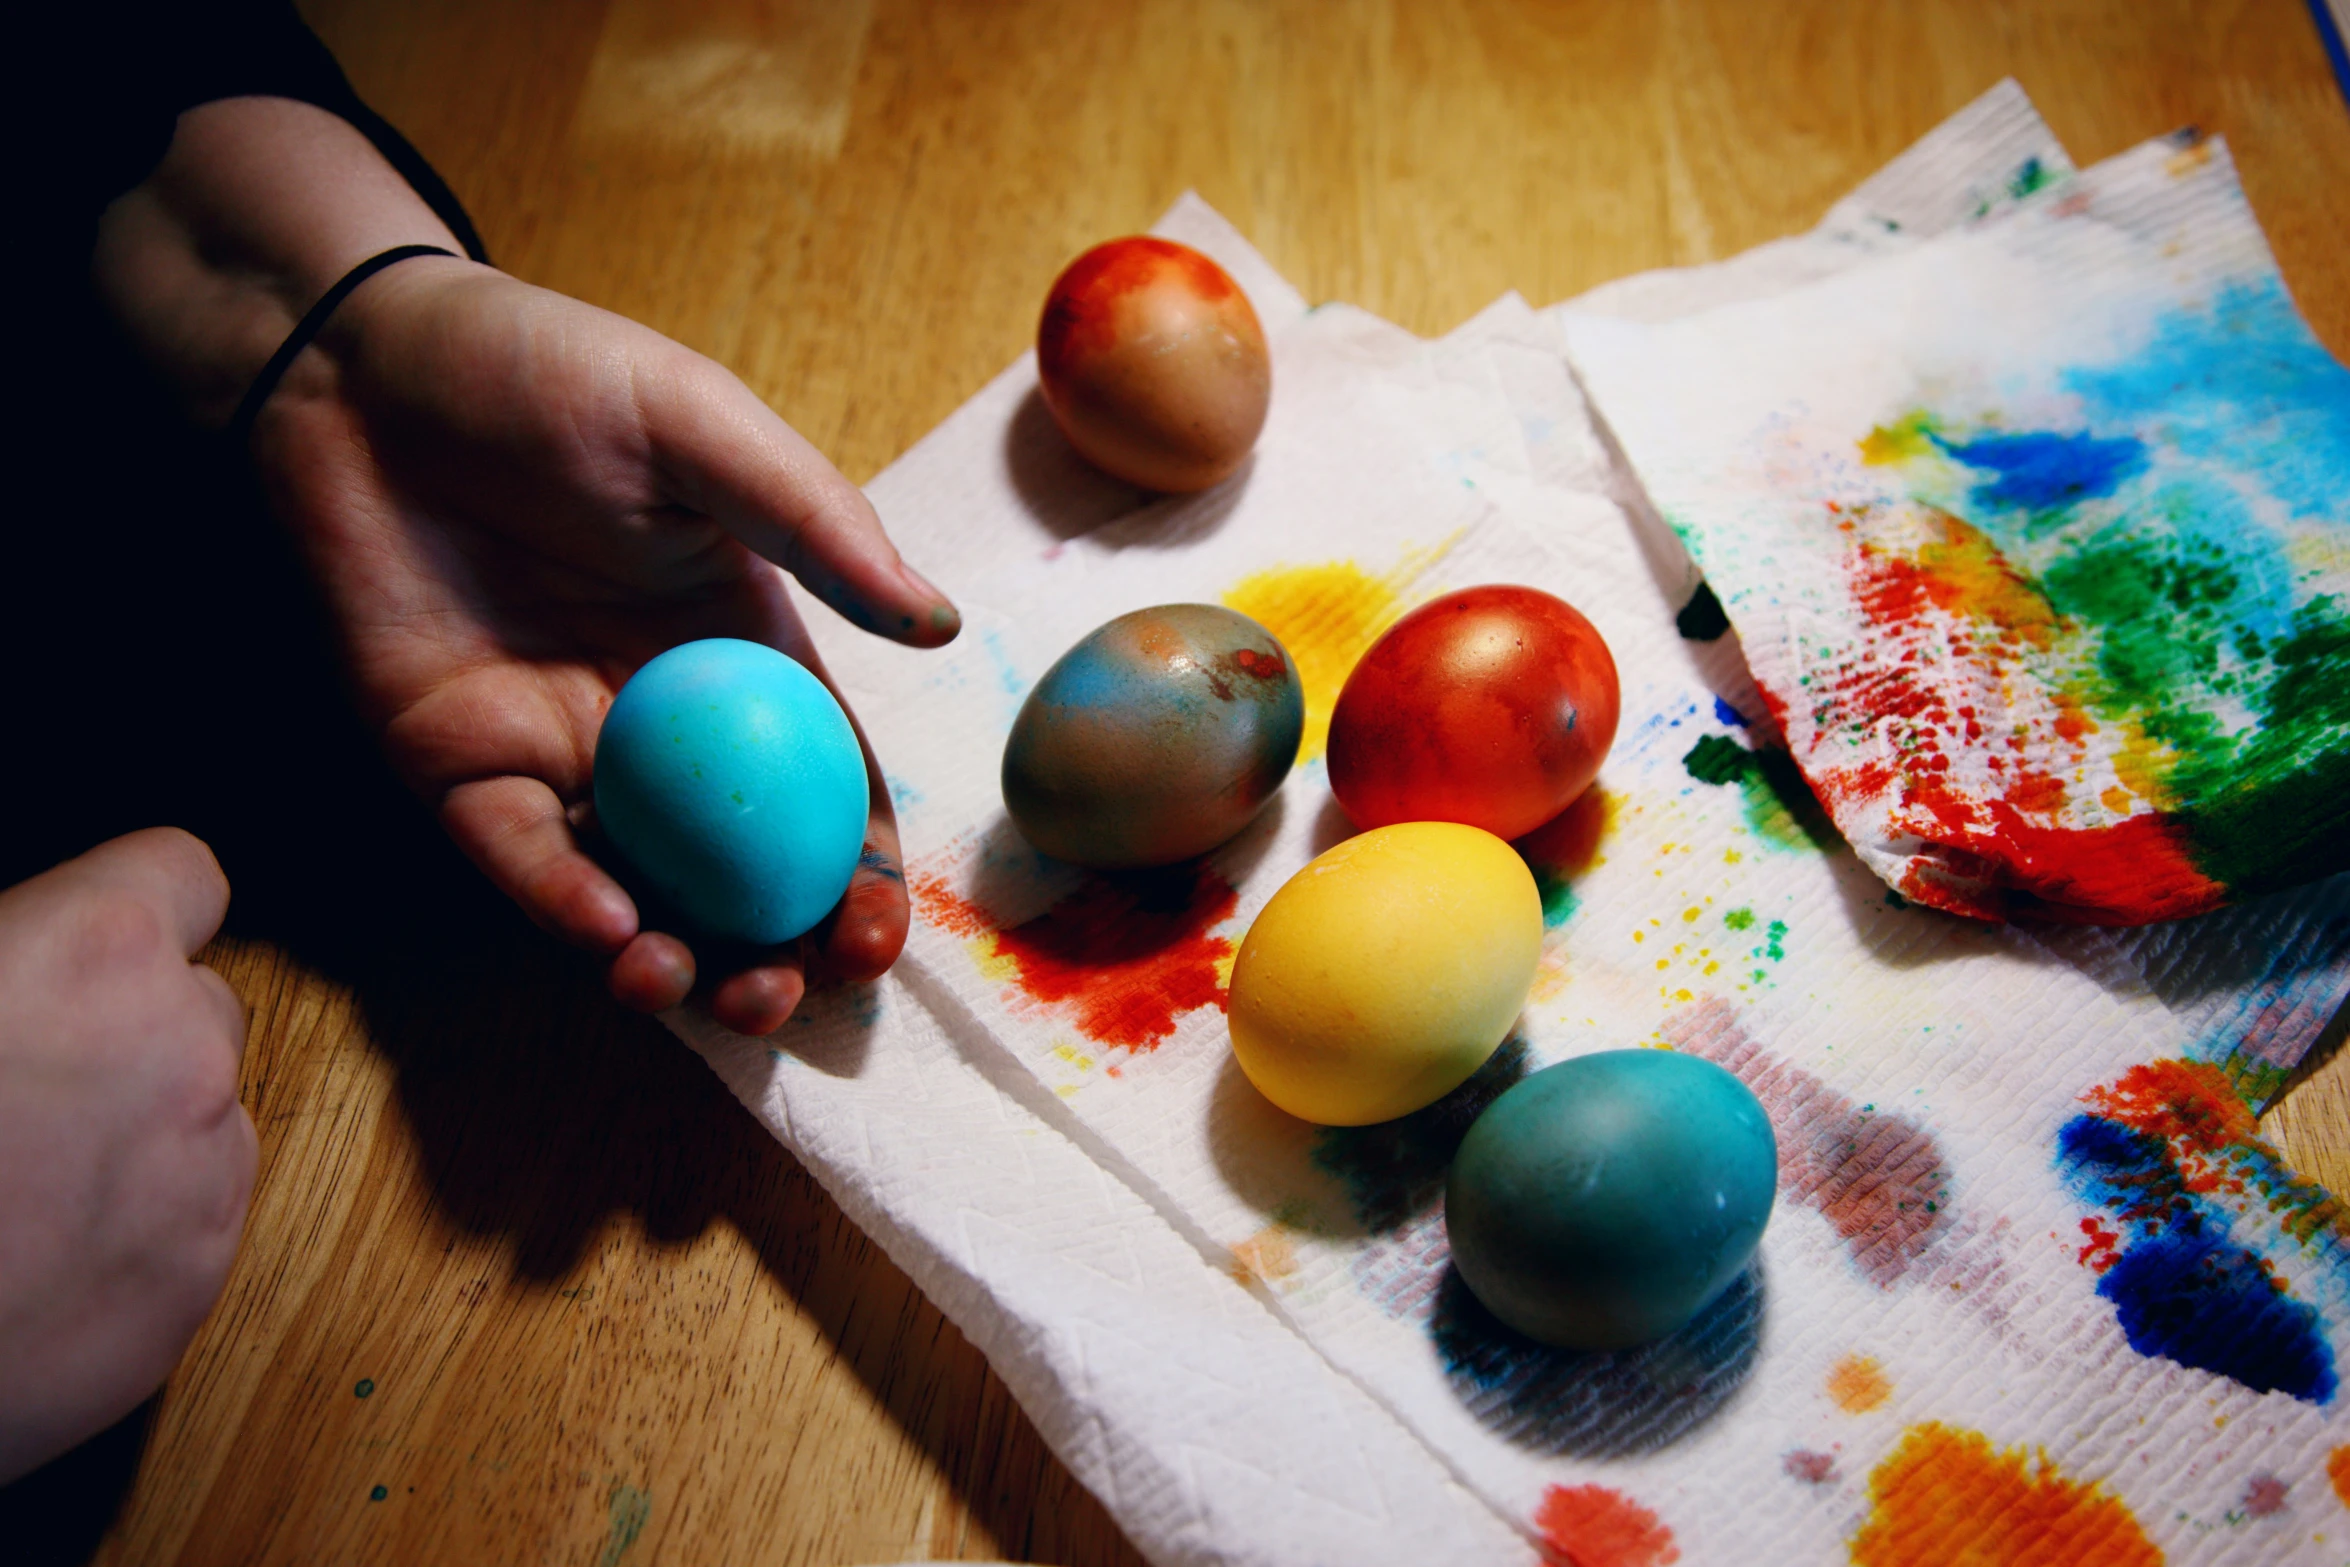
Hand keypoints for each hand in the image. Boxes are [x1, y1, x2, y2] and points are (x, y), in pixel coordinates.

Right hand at [0, 829, 254, 1481]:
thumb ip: (2, 948)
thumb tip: (21, 959)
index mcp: (99, 954)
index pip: (183, 873)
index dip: (134, 902)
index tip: (101, 935)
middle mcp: (182, 1053)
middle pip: (201, 1002)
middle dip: (135, 1028)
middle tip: (30, 1082)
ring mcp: (203, 1173)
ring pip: (204, 1115)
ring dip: (141, 1132)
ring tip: (19, 1183)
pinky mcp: (197, 1283)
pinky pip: (194, 1219)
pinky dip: (136, 1228)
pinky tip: (35, 1257)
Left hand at [250, 258, 955, 1032]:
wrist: (361, 367)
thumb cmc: (547, 373)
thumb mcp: (703, 428)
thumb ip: (818, 526)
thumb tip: (938, 627)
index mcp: (746, 657)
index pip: (827, 794)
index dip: (862, 875)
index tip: (879, 932)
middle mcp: (665, 727)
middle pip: (744, 874)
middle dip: (782, 955)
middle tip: (795, 992)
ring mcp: (562, 756)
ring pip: (639, 894)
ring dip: (680, 963)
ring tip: (709, 989)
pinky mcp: (457, 768)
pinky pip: (521, 859)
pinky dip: (568, 907)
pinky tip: (614, 932)